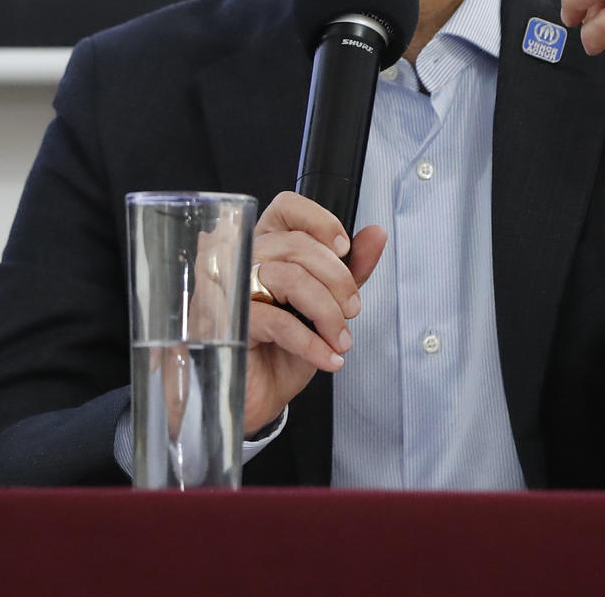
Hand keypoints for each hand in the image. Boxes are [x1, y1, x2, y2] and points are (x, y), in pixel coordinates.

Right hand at [245, 192, 385, 435]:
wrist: (255, 396)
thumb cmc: (281, 349)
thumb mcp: (324, 305)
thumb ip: (349, 270)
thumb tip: (375, 235)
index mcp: (263, 247)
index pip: (285, 208)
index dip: (319, 221)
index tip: (343, 250)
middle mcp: (240, 260)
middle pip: (296, 244)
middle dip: (337, 279)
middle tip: (352, 311)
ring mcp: (229, 290)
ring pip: (289, 278)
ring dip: (328, 313)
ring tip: (339, 340)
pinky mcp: (229, 324)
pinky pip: (278, 321)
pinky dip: (312, 343)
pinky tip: (326, 358)